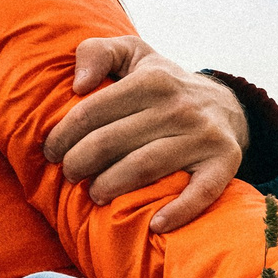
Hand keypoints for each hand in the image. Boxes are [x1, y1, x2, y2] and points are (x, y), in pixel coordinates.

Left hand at [42, 36, 251, 233]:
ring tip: (95, 194)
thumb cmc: (162, 84)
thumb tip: (78, 84)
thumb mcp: (132, 54)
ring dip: (111, 186)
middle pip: (111, 142)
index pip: (91, 112)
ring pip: (144, 166)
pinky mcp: (225, 161)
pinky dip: (178, 211)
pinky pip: (201, 191)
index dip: (62, 136)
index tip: (51, 152)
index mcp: (151, 80)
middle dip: (79, 163)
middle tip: (70, 175)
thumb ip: (97, 53)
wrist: (226, 104)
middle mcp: (179, 106)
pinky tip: (155, 224)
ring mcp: (204, 135)